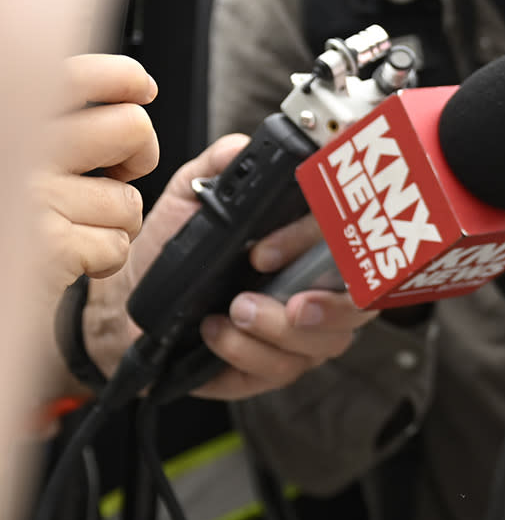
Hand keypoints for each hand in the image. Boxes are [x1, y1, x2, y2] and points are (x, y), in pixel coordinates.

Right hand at [34, 54, 159, 302]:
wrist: (11, 290)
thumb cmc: (54, 223)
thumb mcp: (85, 170)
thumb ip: (143, 145)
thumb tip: (237, 147)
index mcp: (26, 122)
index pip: (78, 76)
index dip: (122, 78)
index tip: (142, 90)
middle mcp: (22, 150)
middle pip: (129, 129)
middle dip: (139, 159)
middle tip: (116, 175)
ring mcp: (32, 194)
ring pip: (127, 198)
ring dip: (119, 221)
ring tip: (80, 225)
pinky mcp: (46, 242)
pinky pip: (114, 242)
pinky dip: (105, 255)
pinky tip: (74, 254)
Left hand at [79, 135, 377, 400]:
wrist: (130, 300)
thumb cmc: (171, 251)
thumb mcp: (192, 197)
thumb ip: (219, 166)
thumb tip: (242, 148)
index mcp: (313, 247)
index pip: (353, 245)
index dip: (329, 251)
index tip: (276, 249)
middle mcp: (319, 291)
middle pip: (359, 308)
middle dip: (330, 308)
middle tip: (291, 302)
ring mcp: (301, 334)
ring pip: (323, 344)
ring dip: (279, 331)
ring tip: (235, 312)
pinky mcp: (272, 368)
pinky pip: (279, 370)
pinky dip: (246, 352)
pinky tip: (217, 333)